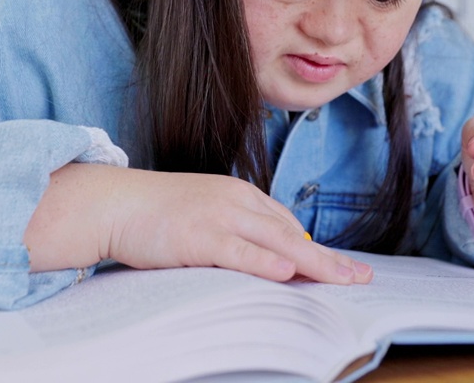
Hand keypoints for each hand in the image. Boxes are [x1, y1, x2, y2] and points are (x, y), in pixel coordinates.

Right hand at [100, 168, 372, 284]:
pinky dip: (266, 262)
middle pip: (291, 233)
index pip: (286, 224)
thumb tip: (265, 259)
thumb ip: (234, 231)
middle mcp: (235, 201)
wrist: (113, 203)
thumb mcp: (203, 213)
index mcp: (237, 194)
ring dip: (313, 262)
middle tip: (360, 277)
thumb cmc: (153, 212)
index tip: (342, 266)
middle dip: (329, 258)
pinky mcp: (198, 236)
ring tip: (342, 279)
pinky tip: (288, 273)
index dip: (317, 248)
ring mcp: (218, 216)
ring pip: (276, 242)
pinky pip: (240, 251)